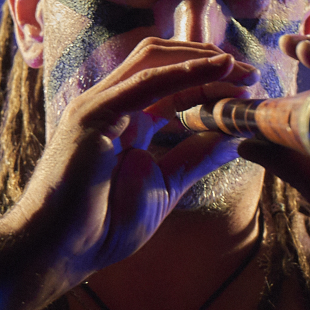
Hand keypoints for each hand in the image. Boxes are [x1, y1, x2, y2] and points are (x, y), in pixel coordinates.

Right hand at [9, 38, 257, 291]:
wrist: (59, 250)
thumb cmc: (102, 225)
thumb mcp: (164, 186)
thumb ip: (194, 158)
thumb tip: (231, 139)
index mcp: (127, 120)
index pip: (171, 81)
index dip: (210, 77)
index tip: (248, 84)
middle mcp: (112, 105)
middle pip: (163, 60)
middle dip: (208, 59)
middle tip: (250, 72)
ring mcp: (98, 106)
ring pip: (153, 61)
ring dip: (199, 60)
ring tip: (237, 67)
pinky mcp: (91, 115)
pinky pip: (142, 84)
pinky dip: (180, 73)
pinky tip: (212, 71)